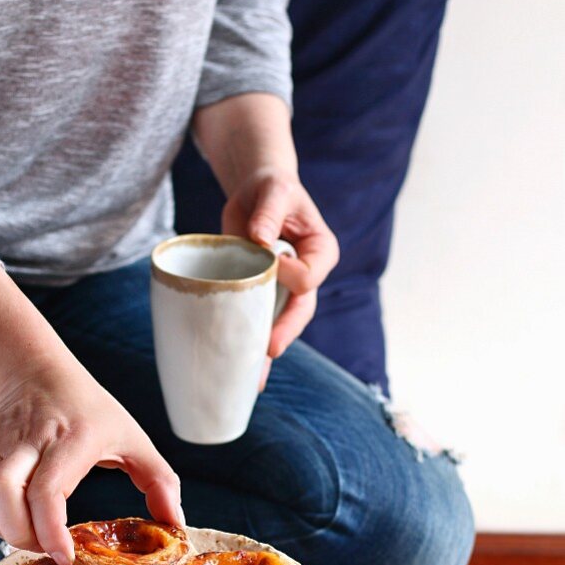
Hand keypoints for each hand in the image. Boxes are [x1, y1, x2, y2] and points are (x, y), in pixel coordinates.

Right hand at [0, 359, 182, 564]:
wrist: (35, 373)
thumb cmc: (90, 411)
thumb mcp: (134, 438)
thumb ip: (160, 481)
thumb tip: (175, 525)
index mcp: (73, 438)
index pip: (47, 488)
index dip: (50, 529)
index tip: (66, 556)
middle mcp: (31, 442)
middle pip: (2, 492)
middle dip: (22, 535)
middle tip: (50, 549)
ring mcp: (2, 449)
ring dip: (4, 530)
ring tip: (34, 538)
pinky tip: (16, 524)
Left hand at [222, 167, 338, 387]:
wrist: (255, 193)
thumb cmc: (271, 187)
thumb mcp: (274, 189)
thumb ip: (270, 211)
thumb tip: (260, 238)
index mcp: (321, 252)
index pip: (310, 275)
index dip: (291, 274)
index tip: (271, 258)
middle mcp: (307, 275)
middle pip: (301, 310)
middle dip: (285, 330)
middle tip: (270, 348)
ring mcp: (285, 289)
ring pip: (281, 324)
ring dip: (267, 349)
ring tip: (253, 377)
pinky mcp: (262, 294)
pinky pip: (260, 322)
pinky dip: (251, 345)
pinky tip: (243, 371)